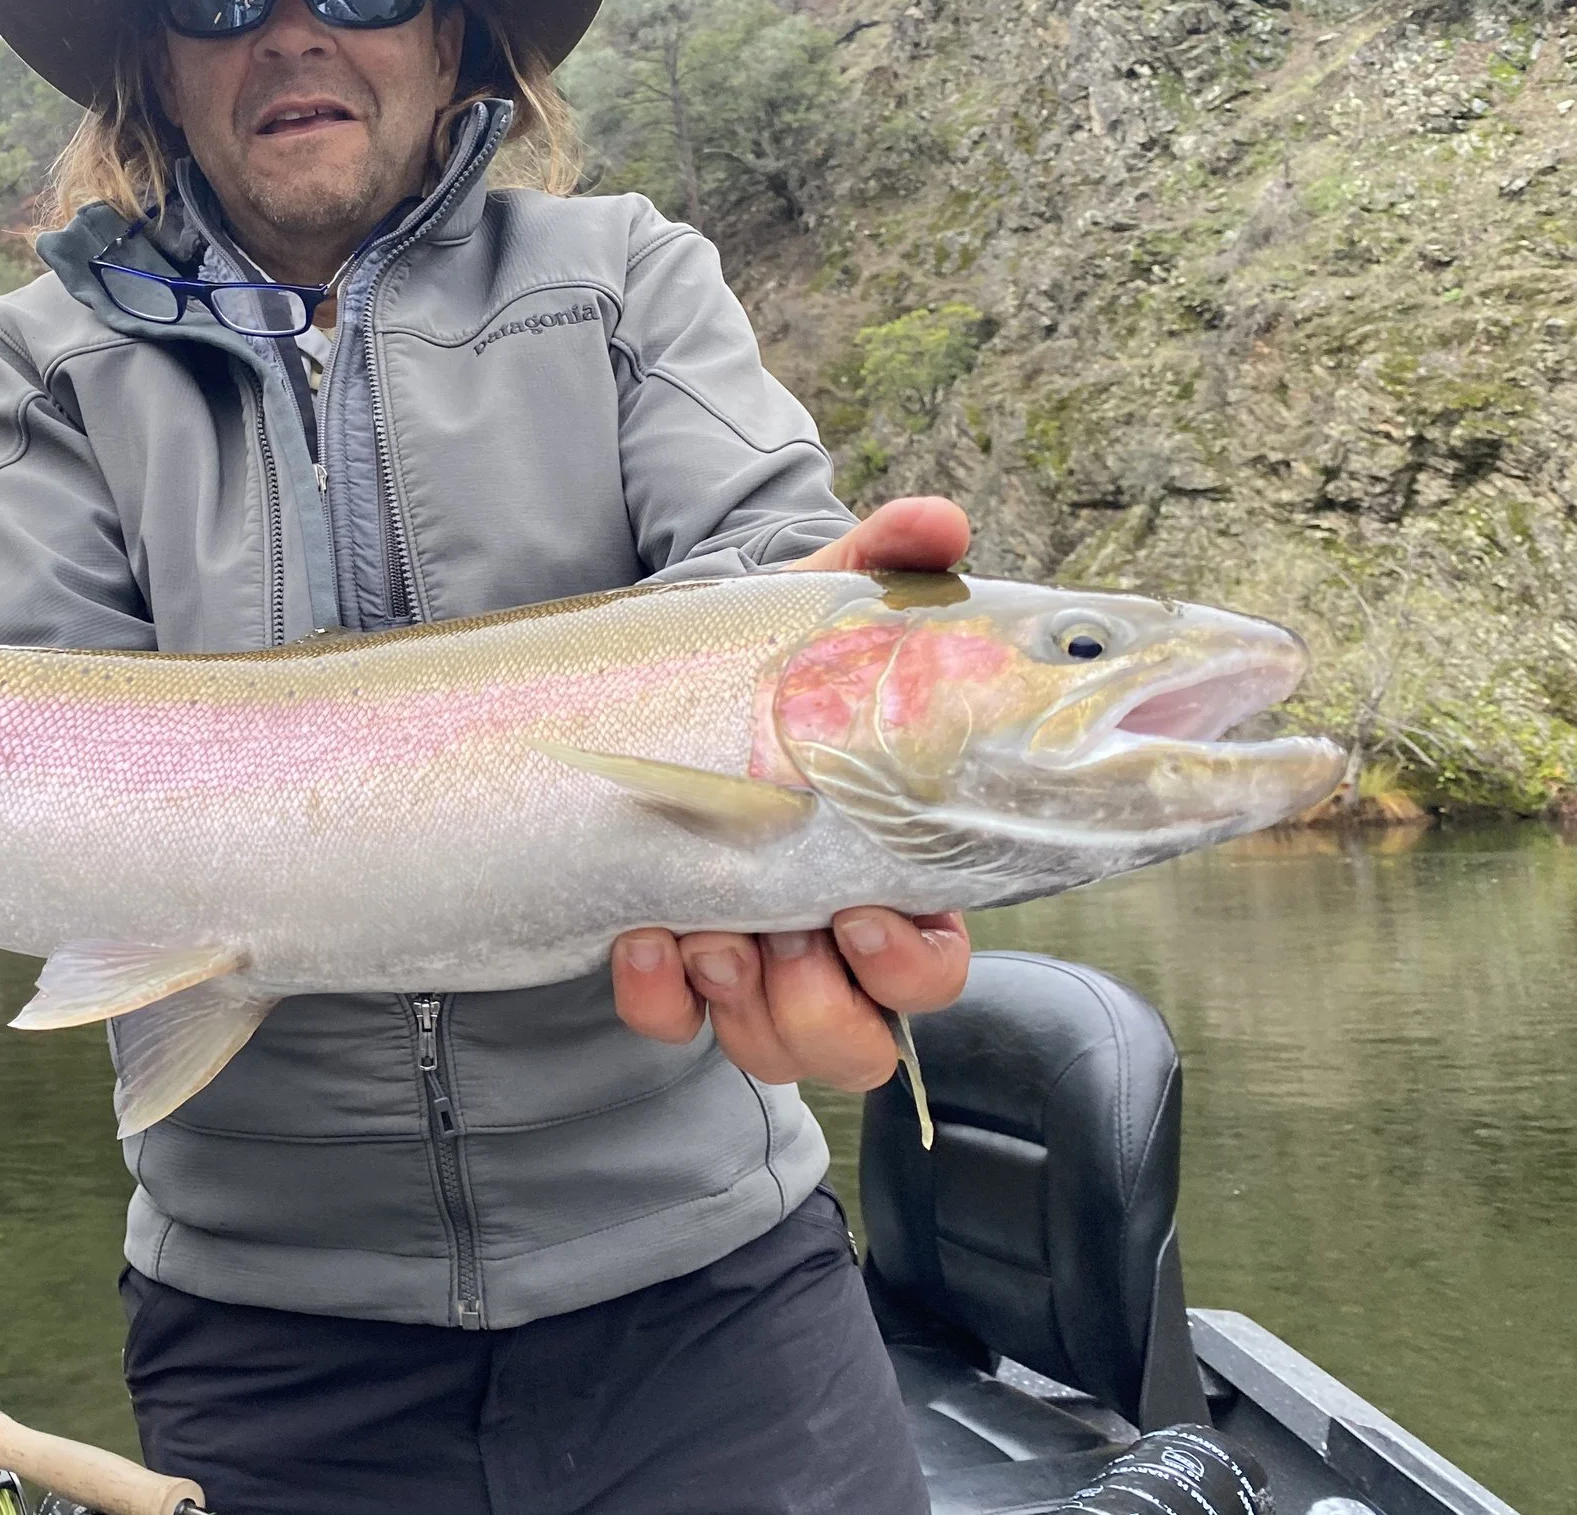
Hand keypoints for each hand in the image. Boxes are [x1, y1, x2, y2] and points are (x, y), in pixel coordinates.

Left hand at [613, 496, 975, 1081]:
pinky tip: (641, 938)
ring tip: (705, 935)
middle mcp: (824, 931)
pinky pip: (674, 1029)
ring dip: (747, 1009)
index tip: (863, 914)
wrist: (637, 696)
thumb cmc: (751, 677)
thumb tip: (939, 525)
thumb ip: (878, 566)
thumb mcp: (807, 618)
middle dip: (823, 1005)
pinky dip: (659, 999)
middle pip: (864, 1037)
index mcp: (883, 869)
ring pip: (781, 1051)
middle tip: (781, 937)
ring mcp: (748, 961)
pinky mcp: (670, 971)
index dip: (911, 965)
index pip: (935, 963)